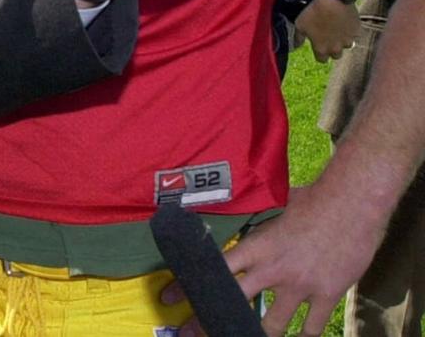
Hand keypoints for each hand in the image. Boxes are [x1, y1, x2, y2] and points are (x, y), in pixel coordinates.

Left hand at [164, 184, 377, 336]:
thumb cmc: (313, 198)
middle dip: (209, 321)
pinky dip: (303, 336)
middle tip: (189, 333)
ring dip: (255, 334)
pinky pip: (311, 327)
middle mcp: (274, 269)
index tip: (168, 297)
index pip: (215, 268)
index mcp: (257, 244)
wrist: (353, 202)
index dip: (189, 284)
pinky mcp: (327, 295)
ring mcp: (300, 286)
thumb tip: (237, 208)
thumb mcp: (275, 206)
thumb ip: (257, 220)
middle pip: (234, 301)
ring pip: (271, 324)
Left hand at [294, 0, 359, 61]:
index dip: (319, 54)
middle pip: (336, 55)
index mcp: (322, 49)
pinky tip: (344, 21)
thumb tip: (296, 45)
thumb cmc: (313, 13)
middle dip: (332, 49)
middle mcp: (336, 48)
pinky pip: (354, 34)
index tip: (318, 46)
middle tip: (328, 38)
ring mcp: (348, 40)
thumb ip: (298, 38)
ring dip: (342, 40)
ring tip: (337, 29)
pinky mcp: (356, 31)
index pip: (321, 60)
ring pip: (347, 45)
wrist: (332, 0)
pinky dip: (350, 30)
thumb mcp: (299, 25)